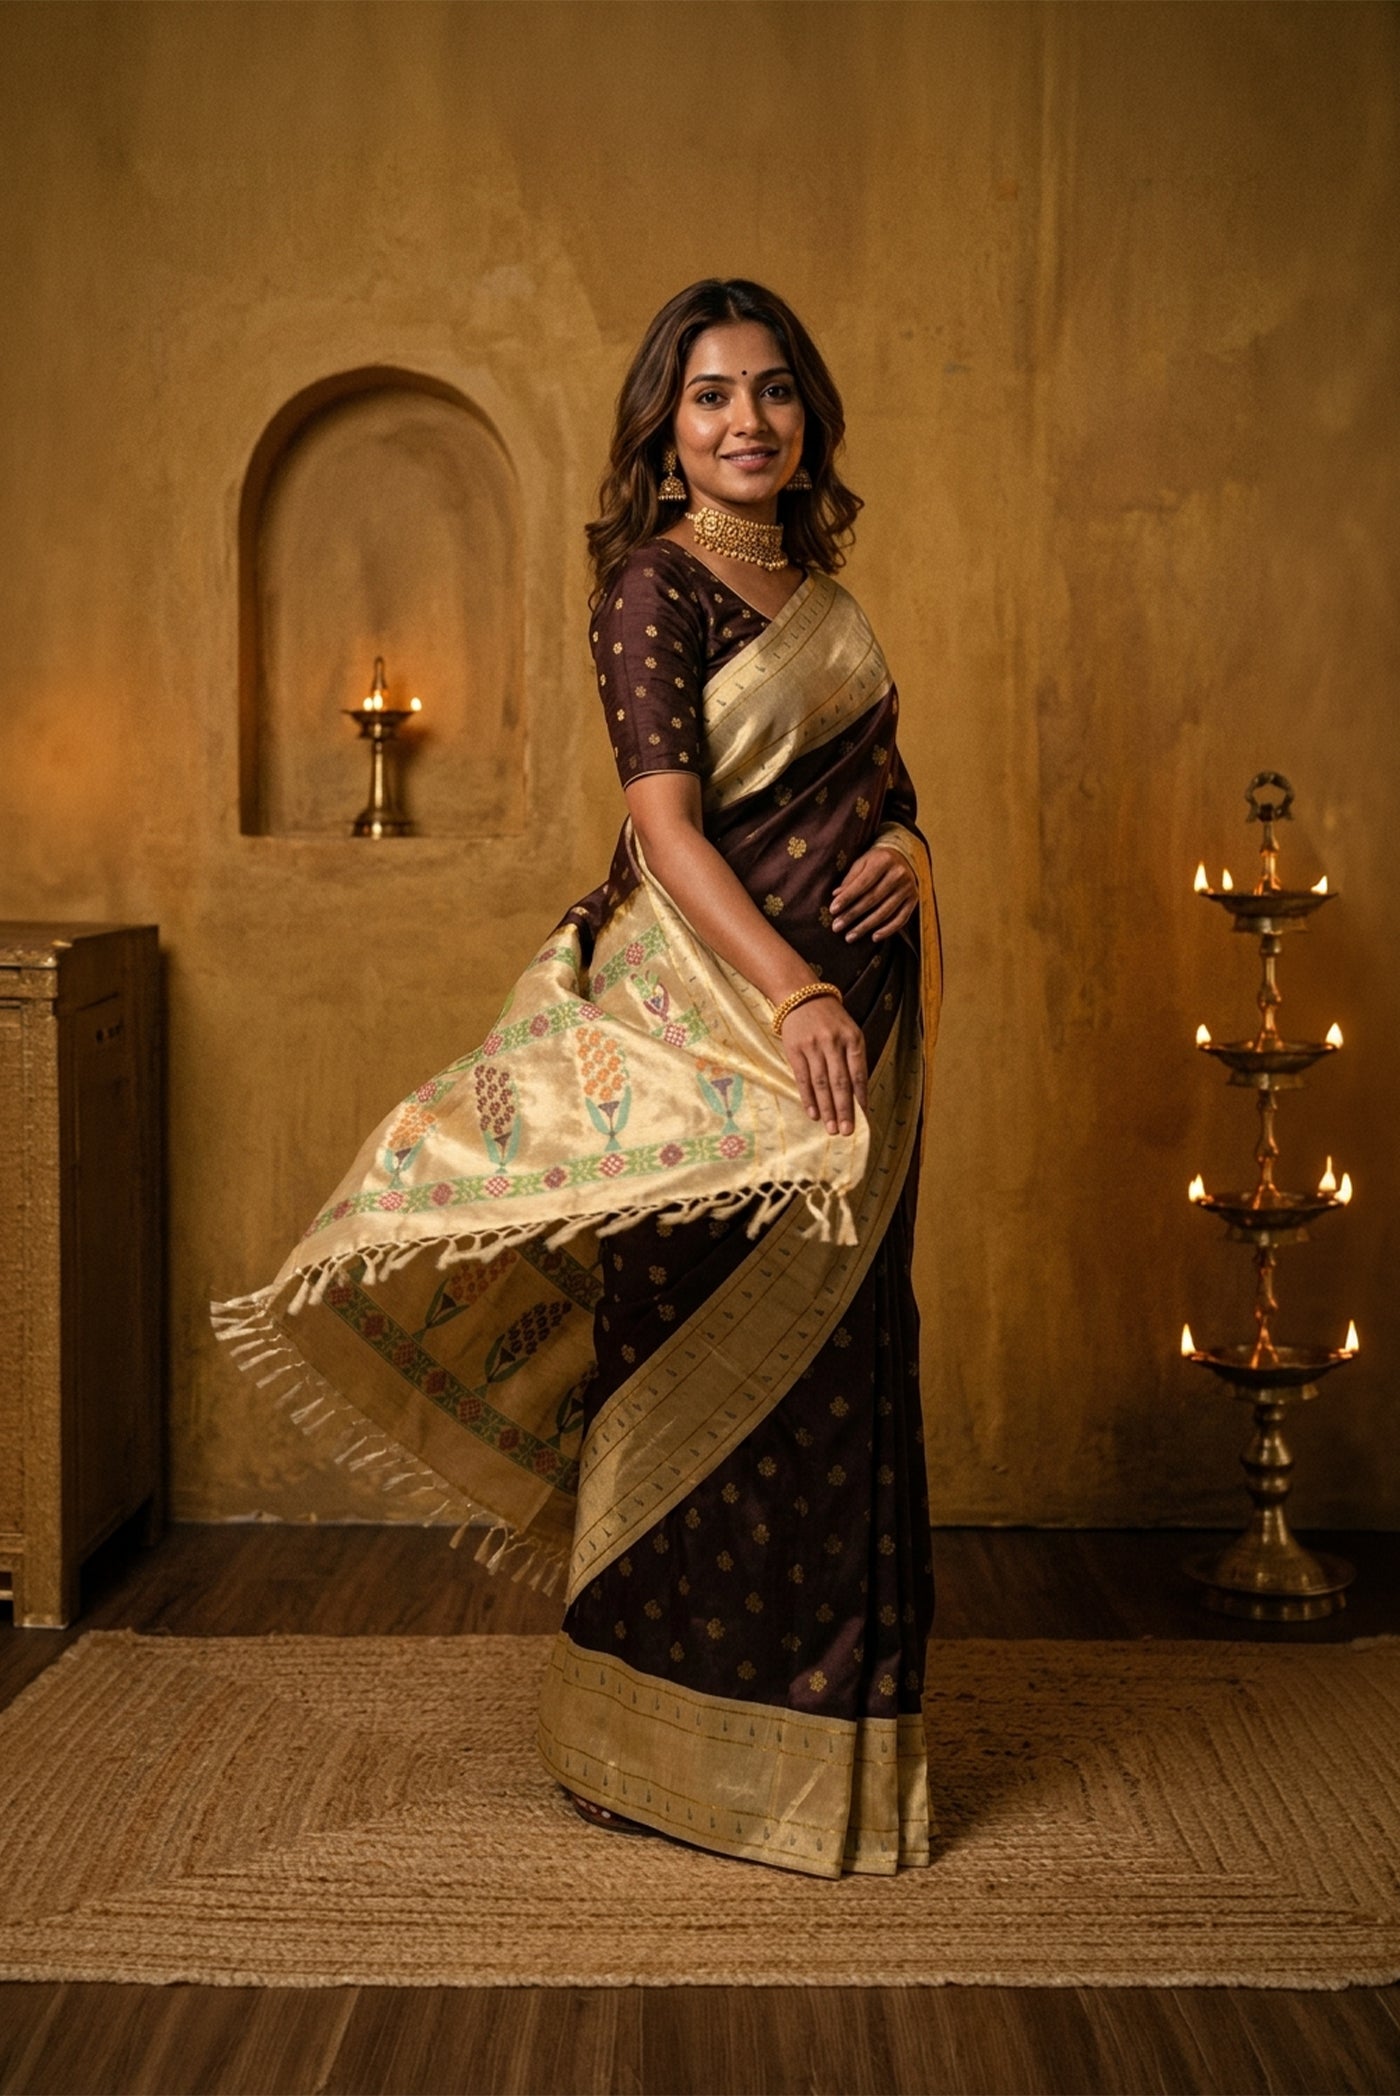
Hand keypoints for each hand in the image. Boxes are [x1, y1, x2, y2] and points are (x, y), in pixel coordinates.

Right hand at [778, 994, 867, 1136]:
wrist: (801, 996)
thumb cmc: (830, 1019)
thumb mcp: (849, 1031)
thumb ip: (853, 1058)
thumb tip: (856, 1094)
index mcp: (852, 1038)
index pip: (859, 1072)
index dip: (860, 1095)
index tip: (863, 1116)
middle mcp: (833, 1042)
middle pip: (840, 1082)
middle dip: (844, 1109)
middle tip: (847, 1131)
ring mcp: (813, 1046)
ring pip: (822, 1084)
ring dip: (827, 1109)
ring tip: (831, 1128)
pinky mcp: (795, 1050)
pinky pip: (803, 1078)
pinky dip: (808, 1098)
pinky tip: (813, 1114)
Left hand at [830, 846, 917, 943]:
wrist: (904, 857)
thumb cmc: (877, 861)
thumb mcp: (862, 863)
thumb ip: (850, 880)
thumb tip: (835, 896)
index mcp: (883, 861)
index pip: (862, 883)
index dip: (847, 898)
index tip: (833, 910)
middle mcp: (898, 873)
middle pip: (872, 899)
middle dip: (852, 915)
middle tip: (836, 927)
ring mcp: (908, 887)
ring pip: (885, 912)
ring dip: (866, 926)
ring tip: (849, 936)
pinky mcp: (914, 899)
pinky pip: (901, 918)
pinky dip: (887, 930)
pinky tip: (874, 937)